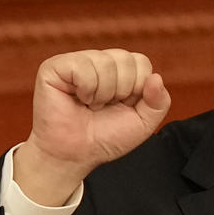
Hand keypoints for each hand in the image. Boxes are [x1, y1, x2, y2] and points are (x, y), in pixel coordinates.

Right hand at [14, 49, 171, 204]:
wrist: (75, 155)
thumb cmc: (105, 137)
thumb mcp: (143, 123)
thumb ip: (159, 102)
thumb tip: (156, 77)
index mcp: (120, 70)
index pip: (141, 62)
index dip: (138, 88)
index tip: (123, 105)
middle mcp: (99, 61)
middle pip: (126, 59)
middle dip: (121, 91)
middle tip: (104, 106)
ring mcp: (76, 61)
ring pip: (105, 62)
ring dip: (102, 93)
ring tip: (90, 105)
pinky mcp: (54, 67)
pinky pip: (82, 66)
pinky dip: (85, 89)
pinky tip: (77, 99)